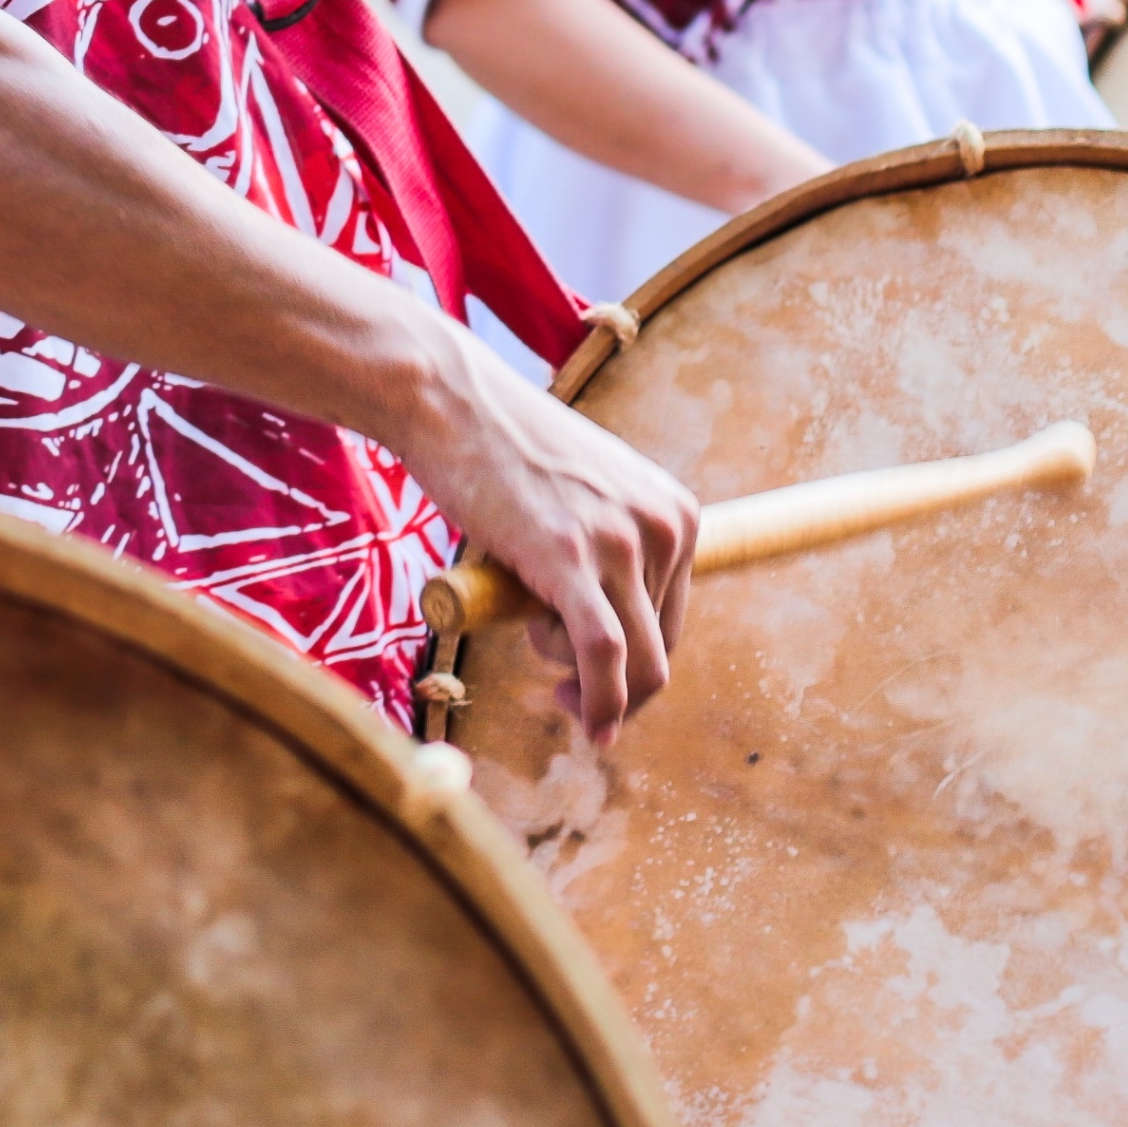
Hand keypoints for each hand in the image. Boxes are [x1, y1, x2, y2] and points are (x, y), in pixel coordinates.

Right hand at [399, 330, 696, 745]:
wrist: (451, 401)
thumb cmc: (501, 450)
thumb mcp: (583, 497)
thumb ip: (606, 549)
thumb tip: (602, 629)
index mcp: (676, 510)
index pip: (671, 619)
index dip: (631, 663)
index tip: (588, 676)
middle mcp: (664, 525)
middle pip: (660, 646)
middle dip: (616, 686)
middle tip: (568, 696)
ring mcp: (621, 541)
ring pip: (635, 659)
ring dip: (590, 688)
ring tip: (535, 647)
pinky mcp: (572, 558)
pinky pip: (602, 653)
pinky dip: (601, 701)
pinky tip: (590, 725)